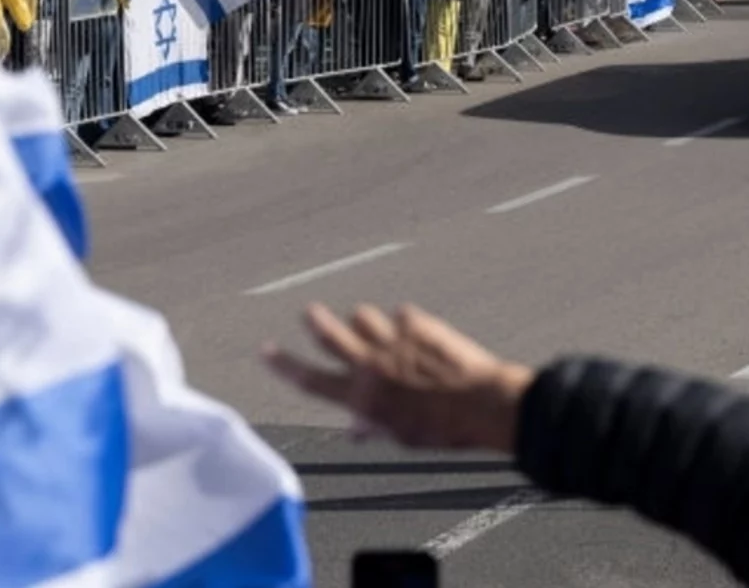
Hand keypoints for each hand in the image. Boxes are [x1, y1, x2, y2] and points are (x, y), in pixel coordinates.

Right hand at [263, 303, 534, 452]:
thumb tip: (355, 430)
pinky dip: (407, 322)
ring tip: (377, 328)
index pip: (311, 380)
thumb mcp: (402, 437)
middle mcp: (371, 364)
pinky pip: (404, 313)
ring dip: (366, 321)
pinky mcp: (419, 323)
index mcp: (361, 396)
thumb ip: (375, 425)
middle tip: (311, 312)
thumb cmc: (443, 429)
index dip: (284, 366)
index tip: (266, 350)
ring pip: (363, 315)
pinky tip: (422, 333)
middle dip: (316, 322)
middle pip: (330, 335)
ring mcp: (394, 340)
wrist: (482, 404)